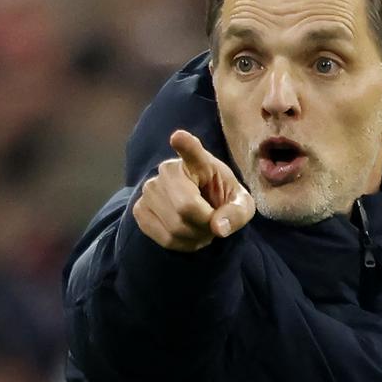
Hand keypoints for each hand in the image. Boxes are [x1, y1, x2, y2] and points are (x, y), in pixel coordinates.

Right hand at [132, 130, 255, 251]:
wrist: (199, 209)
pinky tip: (186, 235)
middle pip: (186, 208)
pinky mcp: (139, 208)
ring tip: (201, 228)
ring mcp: (149, 189)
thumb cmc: (222, 200)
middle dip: (205, 225)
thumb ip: (236, 213)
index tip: (179, 137)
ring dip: (195, 237)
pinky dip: (181, 244)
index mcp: (199, 162)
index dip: (185, 145)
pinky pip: (164, 238)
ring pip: (175, 227)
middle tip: (213, 224)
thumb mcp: (242, 205)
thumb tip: (219, 227)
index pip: (191, 151)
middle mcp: (168, 170)